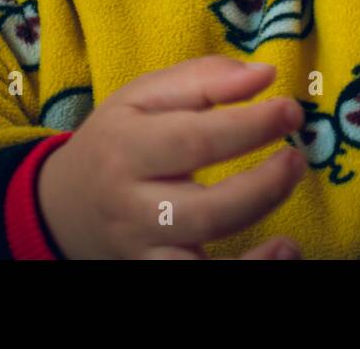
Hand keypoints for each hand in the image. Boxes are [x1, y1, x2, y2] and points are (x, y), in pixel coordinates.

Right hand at [37, 55, 307, 258]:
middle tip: (296, 160)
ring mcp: (142, 248)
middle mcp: (132, 205)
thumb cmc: (117, 140)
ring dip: (258, 237)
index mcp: (127, 147)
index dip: (251, 126)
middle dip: (262, 187)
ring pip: (203, 258)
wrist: (64, 206)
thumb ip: (204, 79)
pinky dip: (247, 272)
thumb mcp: (143, 96)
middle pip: (204, 210)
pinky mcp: (154, 273)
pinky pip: (198, 283)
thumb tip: (265, 75)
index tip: (290, 111)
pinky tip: (282, 252)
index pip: (195, 140)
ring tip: (291, 207)